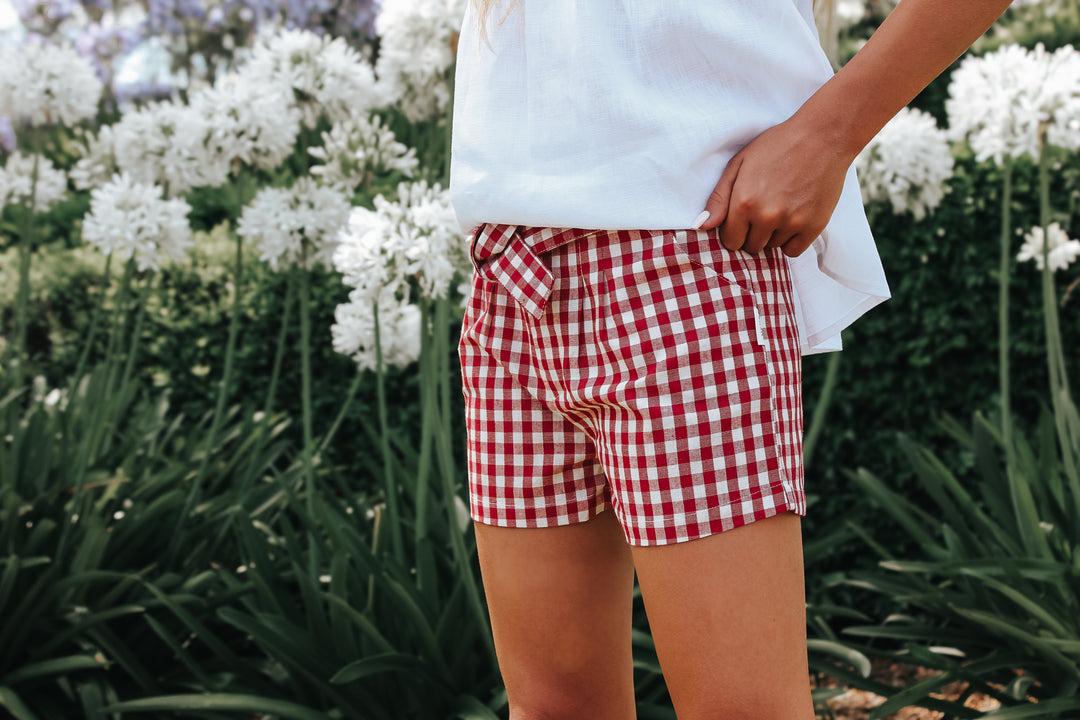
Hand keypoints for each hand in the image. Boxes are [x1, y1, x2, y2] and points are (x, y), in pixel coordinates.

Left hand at [694, 116, 852, 257]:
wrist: (823, 136)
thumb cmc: (778, 145)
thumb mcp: (739, 164)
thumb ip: (719, 198)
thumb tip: (702, 226)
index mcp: (744, 203)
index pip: (730, 241)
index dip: (734, 231)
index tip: (742, 218)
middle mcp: (766, 217)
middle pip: (751, 247)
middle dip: (752, 233)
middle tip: (763, 209)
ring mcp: (792, 223)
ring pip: (772, 247)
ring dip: (773, 235)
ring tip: (781, 207)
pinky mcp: (814, 226)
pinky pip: (793, 251)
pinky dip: (791, 240)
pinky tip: (793, 218)